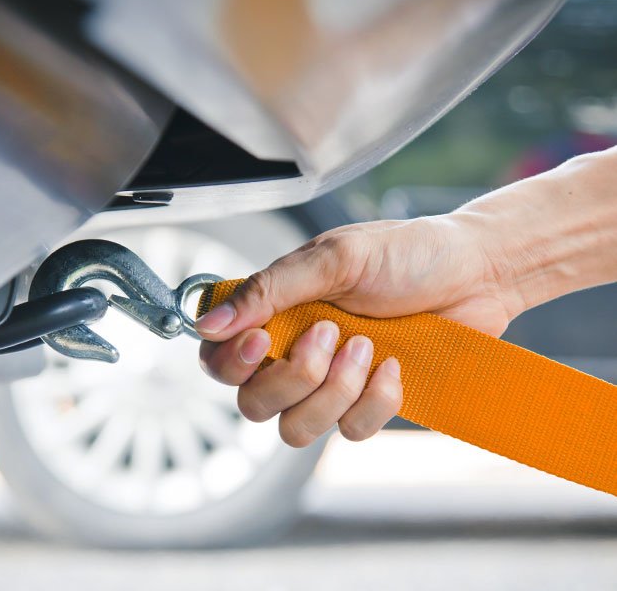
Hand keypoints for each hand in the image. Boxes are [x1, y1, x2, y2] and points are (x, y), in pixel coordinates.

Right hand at [196, 213, 524, 446]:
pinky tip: (395, 367)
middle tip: (329, 334)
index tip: (263, 342)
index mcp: (274, 314)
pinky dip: (374, 402)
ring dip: (333, 392)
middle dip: (292, 378)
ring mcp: (329, 384)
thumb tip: (207, 324)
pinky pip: (350, 432)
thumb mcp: (333, 259)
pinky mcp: (366, 405)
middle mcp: (292, 353)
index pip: (219, 358)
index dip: (231, 363)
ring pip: (295, 430)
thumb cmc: (406, 253)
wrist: (478, 273)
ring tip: (367, 347)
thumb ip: (268, 291)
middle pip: (253, 404)